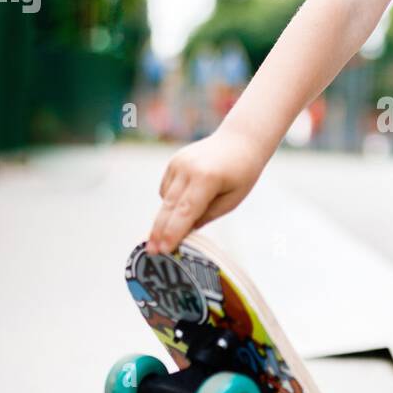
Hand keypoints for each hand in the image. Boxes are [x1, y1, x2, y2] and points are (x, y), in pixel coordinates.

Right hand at [147, 129, 266, 254]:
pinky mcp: (173, 162)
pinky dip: (173, 200)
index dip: (173, 233)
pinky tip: (187, 200)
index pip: (186, 211)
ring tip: (173, 229)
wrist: (240, 140)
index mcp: (207, 178)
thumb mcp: (233, 199)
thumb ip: (208, 216)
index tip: (163, 250)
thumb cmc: (242, 173)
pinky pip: (167, 189)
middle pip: (169, 206)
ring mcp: (177, 163)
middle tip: (151, 252)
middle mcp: (188, 169)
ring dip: (167, 217)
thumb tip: (185, 232)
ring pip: (166, 199)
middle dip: (159, 231)